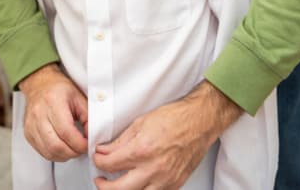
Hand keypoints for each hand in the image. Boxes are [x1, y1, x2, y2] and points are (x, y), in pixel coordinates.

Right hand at [18, 63, 88, 160]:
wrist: (39, 85)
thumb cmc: (58, 89)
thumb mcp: (78, 97)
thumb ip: (88, 116)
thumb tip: (92, 136)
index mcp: (53, 102)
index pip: (66, 131)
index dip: (79, 143)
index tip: (87, 144)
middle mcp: (39, 114)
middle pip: (56, 145)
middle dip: (73, 152)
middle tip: (81, 149)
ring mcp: (31, 125)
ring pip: (48, 152)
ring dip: (64, 156)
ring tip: (73, 149)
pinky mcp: (27, 133)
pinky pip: (42, 152)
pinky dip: (55, 155)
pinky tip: (63, 148)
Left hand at [92, 81, 242, 188]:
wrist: (200, 121)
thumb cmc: (175, 118)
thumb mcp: (141, 123)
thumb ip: (120, 140)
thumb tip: (105, 150)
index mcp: (142, 150)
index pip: (109, 164)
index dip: (98, 161)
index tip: (99, 158)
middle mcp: (153, 168)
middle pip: (118, 189)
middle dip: (104, 185)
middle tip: (101, 180)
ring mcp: (165, 179)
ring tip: (117, 184)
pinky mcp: (175, 184)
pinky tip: (139, 184)